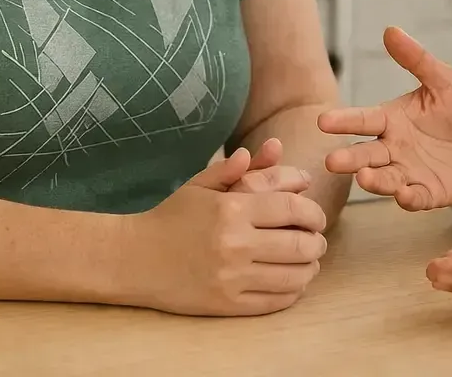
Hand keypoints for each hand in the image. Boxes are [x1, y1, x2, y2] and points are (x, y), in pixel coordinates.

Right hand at [126, 146, 329, 315]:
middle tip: (317, 240)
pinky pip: (276, 301)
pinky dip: (292, 291)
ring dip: (310, 268)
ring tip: (308, 261)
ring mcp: (232, 277)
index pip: (294, 209)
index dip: (314, 213)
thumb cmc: (171, 217)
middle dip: (317, 242)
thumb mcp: (201, 185)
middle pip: (302, 245)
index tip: (316, 217)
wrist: (133, 259)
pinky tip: (291, 281)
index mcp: (232, 209)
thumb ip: (239, 168)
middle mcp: (235, 244)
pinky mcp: (227, 304)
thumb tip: (273, 147)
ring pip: (295, 276)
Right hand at [317, 26, 451, 209]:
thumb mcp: (443, 81)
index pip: (363, 119)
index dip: (344, 121)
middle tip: (332, 161)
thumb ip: (417, 60)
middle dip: (349, 158)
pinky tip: (403, 194)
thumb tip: (391, 30)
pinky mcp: (426, 193)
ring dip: (373, 180)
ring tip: (364, 177)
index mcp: (391, 120)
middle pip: (366, 154)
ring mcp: (407, 172)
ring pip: (384, 178)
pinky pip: (414, 198)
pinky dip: (407, 198)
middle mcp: (392, 148)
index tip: (323, 121)